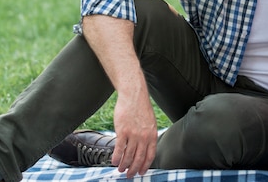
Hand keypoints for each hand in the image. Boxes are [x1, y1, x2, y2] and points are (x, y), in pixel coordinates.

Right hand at [80, 16, 157, 177]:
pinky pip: (120, 148)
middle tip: (129, 176)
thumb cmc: (140, 107)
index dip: (145, 166)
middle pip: (139, 158)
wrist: (134, 93)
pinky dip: (117, 157)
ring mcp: (134, 134)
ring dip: (124, 165)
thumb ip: (148, 133)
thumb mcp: (149, 121)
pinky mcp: (123, 130)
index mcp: (152, 133)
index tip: (141, 172)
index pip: (150, 155)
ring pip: (129, 155)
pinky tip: (114, 162)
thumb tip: (146, 145)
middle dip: (134, 169)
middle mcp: (145, 136)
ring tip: (120, 170)